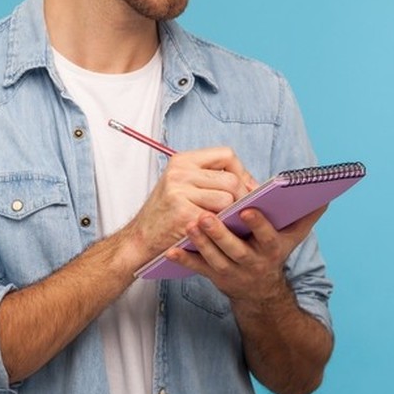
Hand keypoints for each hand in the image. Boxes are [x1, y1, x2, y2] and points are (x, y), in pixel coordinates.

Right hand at [121, 147, 256, 262]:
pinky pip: (218, 218)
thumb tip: (253, 184)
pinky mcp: (183, 214)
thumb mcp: (183, 185)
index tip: (245, 188)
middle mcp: (180, 172)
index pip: (226, 155)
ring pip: (228, 199)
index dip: (242, 171)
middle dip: (242, 197)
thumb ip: (212, 179)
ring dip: (230, 214)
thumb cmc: (167, 214)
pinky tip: (216, 232)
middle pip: (232, 179)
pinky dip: (221, 227)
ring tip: (225, 222)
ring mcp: (180, 192)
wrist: (140, 239)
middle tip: (241, 211)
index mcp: (182, 160)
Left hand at [168, 204, 326, 302]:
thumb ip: (306, 216)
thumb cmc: (273, 254)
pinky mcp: (214, 277)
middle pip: (236, 249)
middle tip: (206, 216)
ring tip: (189, 225)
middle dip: (221, 234)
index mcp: (272, 249)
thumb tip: (324, 194)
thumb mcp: (292, 238)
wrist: (260, 293)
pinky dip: (184, 260)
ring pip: (215, 259)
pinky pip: (197, 269)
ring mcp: (232, 272)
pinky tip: (170, 251)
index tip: (247, 209)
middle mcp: (252, 263)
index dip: (258, 225)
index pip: (267, 236)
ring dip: (201, 244)